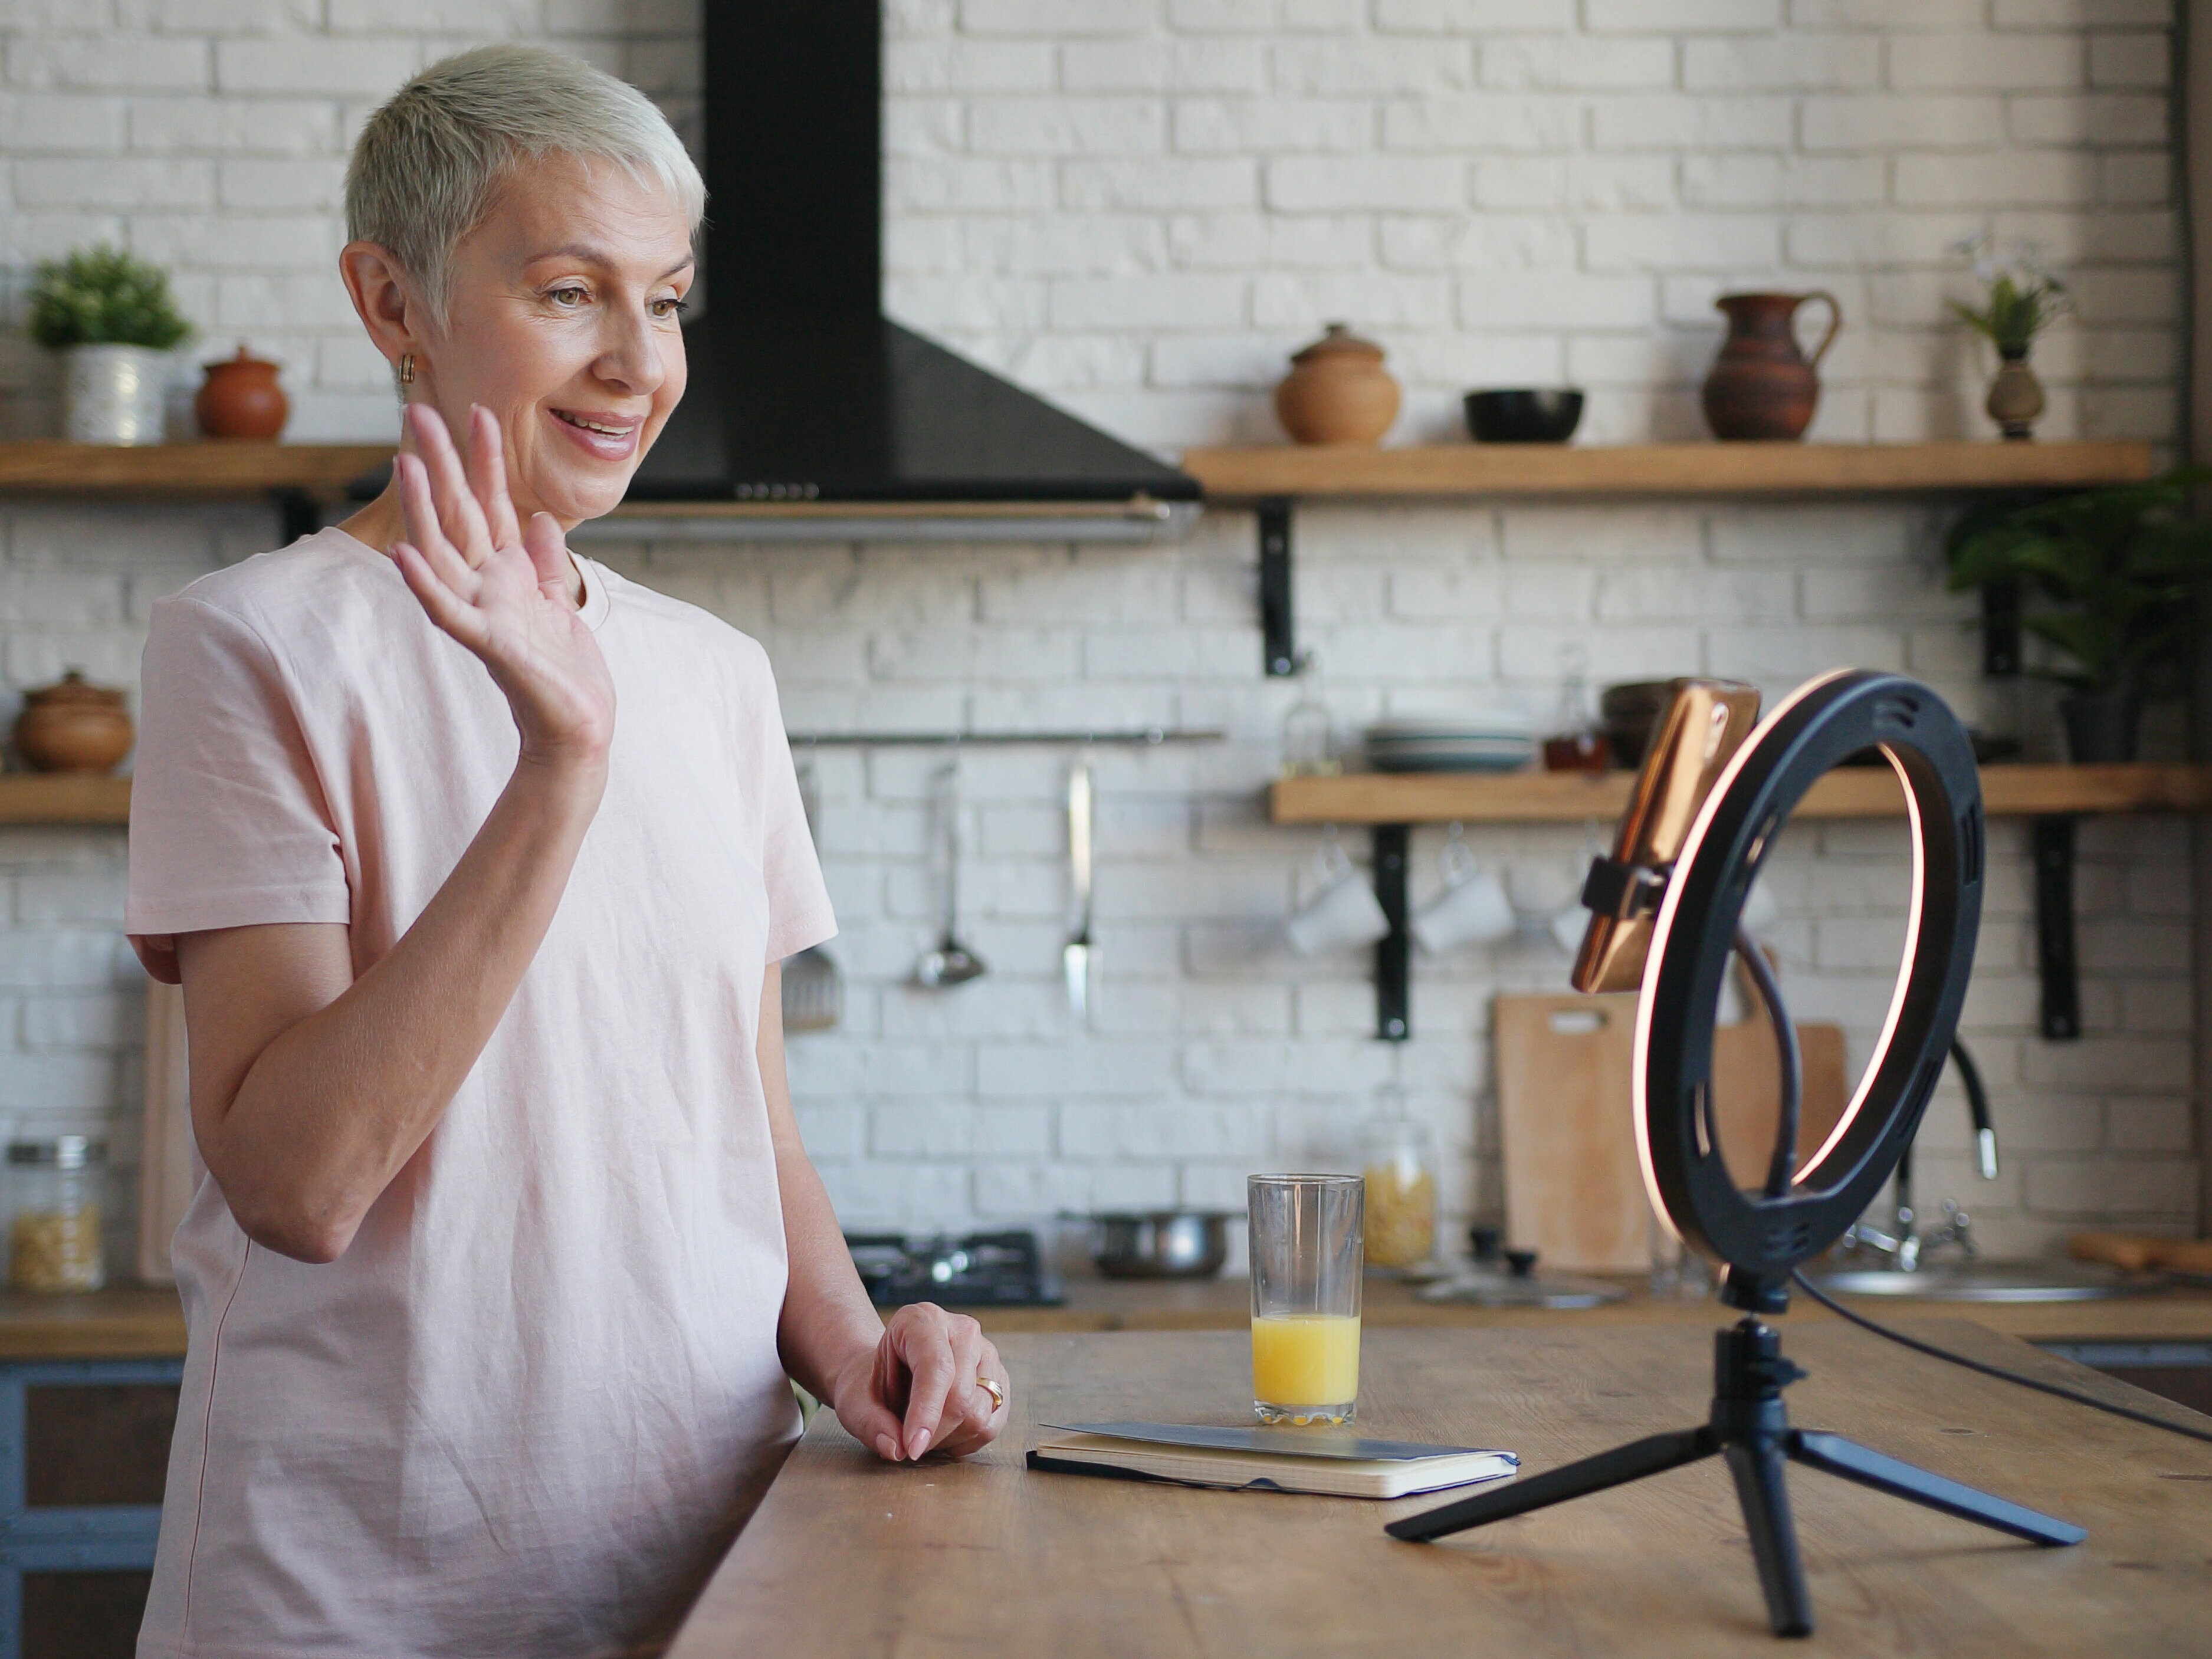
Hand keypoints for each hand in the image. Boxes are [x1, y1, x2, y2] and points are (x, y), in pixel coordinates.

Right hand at [389, 404, 615, 768]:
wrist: (578, 728)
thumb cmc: (566, 672)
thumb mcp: (560, 602)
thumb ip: (543, 561)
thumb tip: (538, 518)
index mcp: (508, 575)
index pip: (491, 505)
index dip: (484, 461)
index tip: (478, 412)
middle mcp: (487, 588)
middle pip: (459, 514)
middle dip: (441, 464)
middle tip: (417, 410)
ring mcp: (483, 615)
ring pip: (444, 552)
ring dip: (423, 508)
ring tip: (404, 462)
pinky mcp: (489, 645)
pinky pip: (448, 611)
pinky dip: (425, 584)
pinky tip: (402, 554)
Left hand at [828, 1303, 1007, 1461]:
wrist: (892, 1375)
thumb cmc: (873, 1384)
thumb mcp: (854, 1401)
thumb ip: (869, 1424)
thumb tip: (896, 1448)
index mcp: (921, 1320)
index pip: (936, 1367)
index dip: (926, 1412)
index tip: (911, 1449)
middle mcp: (961, 1330)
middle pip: (961, 1395)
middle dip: (934, 1433)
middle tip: (909, 1446)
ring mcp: (987, 1353)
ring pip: (981, 1414)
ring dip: (949, 1439)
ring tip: (925, 1432)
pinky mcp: (1000, 1379)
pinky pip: (993, 1424)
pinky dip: (966, 1441)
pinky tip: (944, 1433)